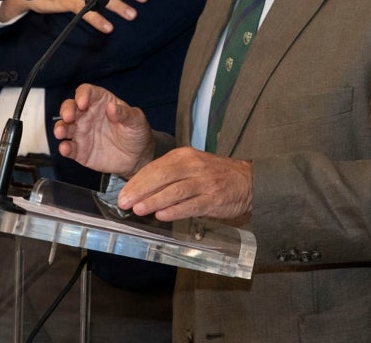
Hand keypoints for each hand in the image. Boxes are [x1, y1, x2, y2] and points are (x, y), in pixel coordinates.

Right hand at [54, 84, 154, 175]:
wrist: (137, 157)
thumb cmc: (136, 133)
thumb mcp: (136, 120)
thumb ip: (125, 113)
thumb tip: (111, 107)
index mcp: (101, 102)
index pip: (86, 92)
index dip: (82, 95)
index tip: (83, 103)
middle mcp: (87, 115)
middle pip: (70, 107)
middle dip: (66, 110)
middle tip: (69, 117)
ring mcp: (82, 133)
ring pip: (64, 127)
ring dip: (60, 128)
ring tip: (61, 132)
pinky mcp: (80, 151)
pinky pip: (68, 148)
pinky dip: (64, 148)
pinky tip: (66, 148)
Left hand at [118, 148, 251, 221]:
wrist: (247, 180)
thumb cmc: (213, 175)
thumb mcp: (190, 166)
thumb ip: (168, 176)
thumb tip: (140, 192)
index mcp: (184, 156)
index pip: (155, 167)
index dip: (137, 181)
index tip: (123, 194)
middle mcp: (194, 166)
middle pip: (163, 176)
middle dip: (141, 190)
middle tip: (125, 202)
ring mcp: (204, 182)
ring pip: (176, 190)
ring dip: (155, 200)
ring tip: (139, 209)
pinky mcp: (214, 199)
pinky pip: (192, 205)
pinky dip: (176, 210)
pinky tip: (162, 215)